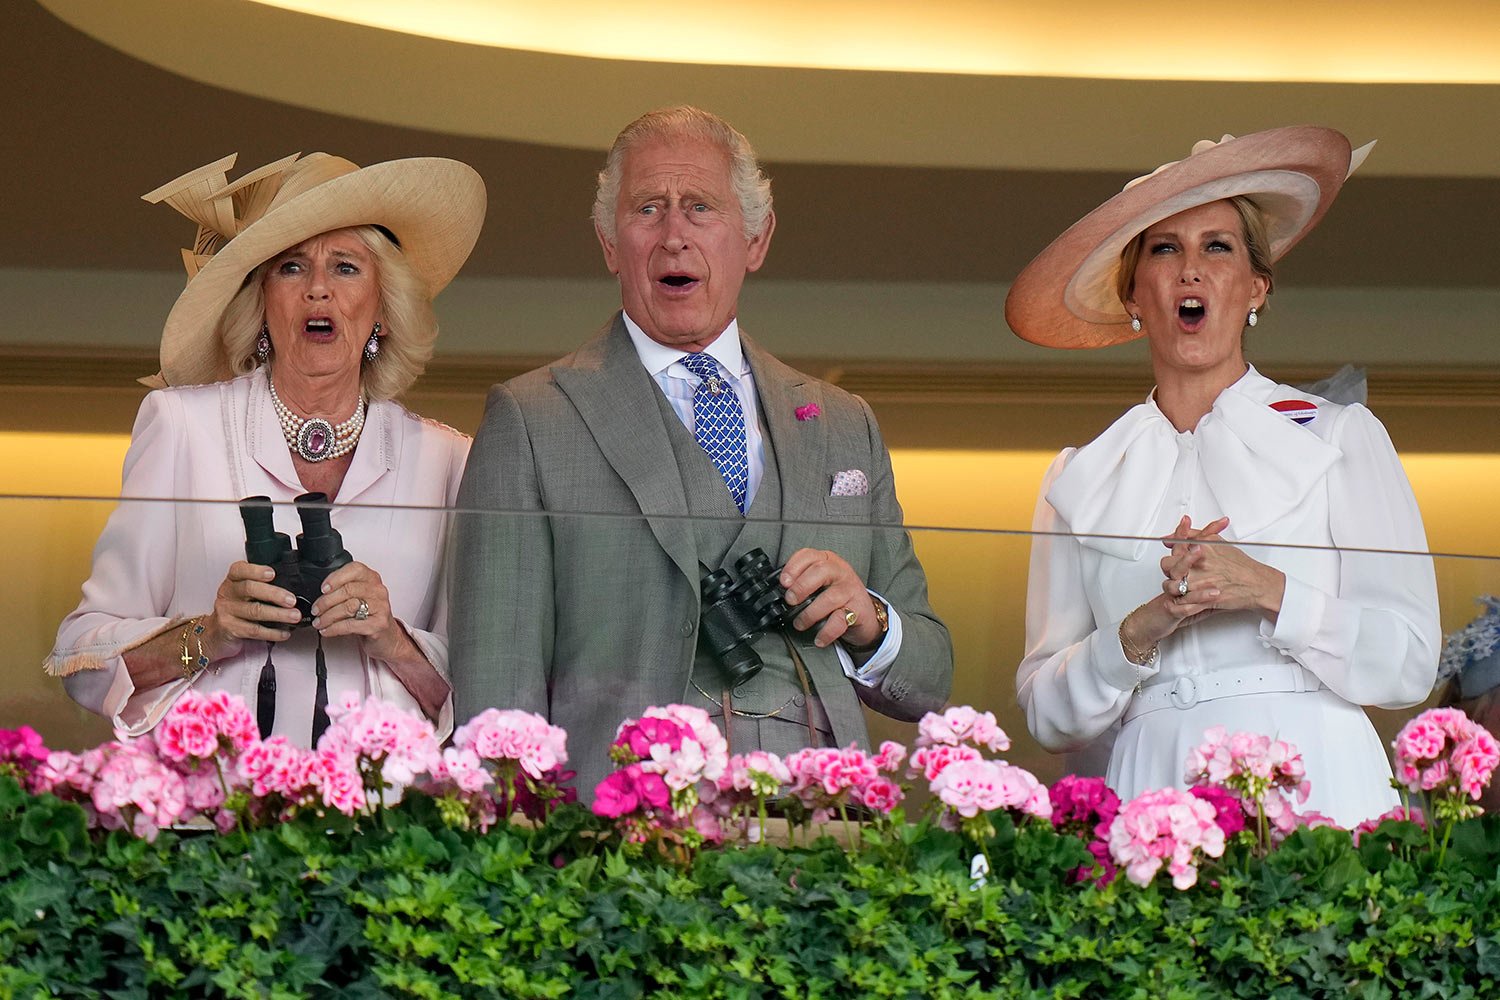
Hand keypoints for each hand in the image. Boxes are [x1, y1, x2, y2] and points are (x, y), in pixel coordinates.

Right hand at [205, 560, 299, 659]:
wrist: (214, 633)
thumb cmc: (235, 609)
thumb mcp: (243, 594)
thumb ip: (260, 587)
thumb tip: (290, 590)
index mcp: (232, 581)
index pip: (239, 570)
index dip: (256, 570)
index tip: (272, 573)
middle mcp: (228, 593)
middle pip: (250, 589)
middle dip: (274, 594)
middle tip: (292, 600)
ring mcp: (227, 611)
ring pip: (254, 611)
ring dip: (278, 614)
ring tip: (294, 616)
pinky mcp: (229, 628)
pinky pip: (253, 630)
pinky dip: (272, 632)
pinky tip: (284, 633)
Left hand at [310, 561, 406, 660]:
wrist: (387, 636)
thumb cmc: (370, 615)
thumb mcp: (359, 597)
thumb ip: (344, 590)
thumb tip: (321, 594)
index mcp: (372, 579)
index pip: (354, 570)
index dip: (336, 578)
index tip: (323, 589)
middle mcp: (378, 591)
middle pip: (348, 590)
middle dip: (326, 601)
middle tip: (316, 610)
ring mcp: (380, 607)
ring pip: (348, 607)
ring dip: (328, 616)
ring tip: (319, 622)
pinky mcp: (378, 624)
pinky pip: (350, 625)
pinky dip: (334, 628)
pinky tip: (327, 630)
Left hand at [779, 548, 881, 648]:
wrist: (864, 613)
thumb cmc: (836, 595)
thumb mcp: (820, 582)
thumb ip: (802, 581)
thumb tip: (778, 592)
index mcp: (827, 561)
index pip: (809, 555)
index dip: (793, 567)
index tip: (783, 582)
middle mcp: (840, 571)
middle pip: (820, 571)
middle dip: (801, 586)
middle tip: (790, 600)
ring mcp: (850, 589)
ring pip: (830, 597)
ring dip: (810, 613)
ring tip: (800, 624)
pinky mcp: (858, 609)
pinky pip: (840, 620)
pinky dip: (826, 631)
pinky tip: (818, 639)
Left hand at [1158, 515, 1284, 619]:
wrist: (1257, 584)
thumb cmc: (1240, 565)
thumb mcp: (1217, 542)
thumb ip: (1194, 535)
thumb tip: (1173, 536)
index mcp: (1201, 549)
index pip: (1175, 546)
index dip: (1171, 548)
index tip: (1169, 548)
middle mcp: (1198, 565)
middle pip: (1167, 565)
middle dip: (1169, 568)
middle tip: (1176, 571)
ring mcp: (1199, 583)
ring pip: (1170, 586)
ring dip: (1171, 587)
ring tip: (1179, 586)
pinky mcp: (1203, 600)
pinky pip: (1182, 603)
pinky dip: (1178, 603)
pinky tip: (1179, 601)